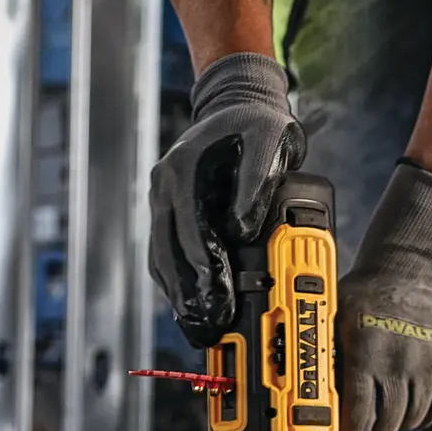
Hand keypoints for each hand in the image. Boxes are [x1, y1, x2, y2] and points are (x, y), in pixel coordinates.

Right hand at [148, 53, 305, 347]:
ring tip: (200, 329)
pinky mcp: (172, 214)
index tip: (219, 297)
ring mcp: (165, 202)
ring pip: (162, 258)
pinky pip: (167, 255)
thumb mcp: (269, 142)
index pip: (188, 230)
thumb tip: (243, 231)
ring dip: (179, 296)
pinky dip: (178, 284)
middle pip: (166, 252)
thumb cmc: (257, 122)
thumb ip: (256, 185)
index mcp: (182, 172)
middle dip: (188, 294)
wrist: (239, 102)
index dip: (203, 267)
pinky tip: (192, 308)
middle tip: (208, 326)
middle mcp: (165, 189)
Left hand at [335, 162, 431, 430]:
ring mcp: (431, 365)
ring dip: (398, 422)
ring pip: (413, 421)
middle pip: (387, 426)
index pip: (359, 418)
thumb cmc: (365, 293)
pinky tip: (411, 397)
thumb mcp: (334, 320)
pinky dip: (424, 412)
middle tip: (364, 428)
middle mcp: (401, 362)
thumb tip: (305, 407)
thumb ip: (325, 361)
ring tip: (388, 404)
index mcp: (366, 353)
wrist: (415, 264)